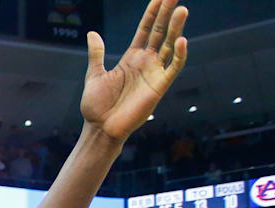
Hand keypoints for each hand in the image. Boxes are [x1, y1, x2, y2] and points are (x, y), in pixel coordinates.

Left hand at [81, 0, 187, 140]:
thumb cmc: (96, 106)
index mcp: (131, 58)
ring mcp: (154, 73)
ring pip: (170, 46)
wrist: (100, 129)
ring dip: (176, 28)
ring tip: (181, 9)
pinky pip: (173, 68)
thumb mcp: (94, 75)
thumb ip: (97, 54)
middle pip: (160, 32)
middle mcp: (146, 63)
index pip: (145, 29)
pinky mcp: (159, 87)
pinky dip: (180, 55)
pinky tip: (182, 40)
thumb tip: (92, 33)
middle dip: (167, 13)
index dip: (152, 13)